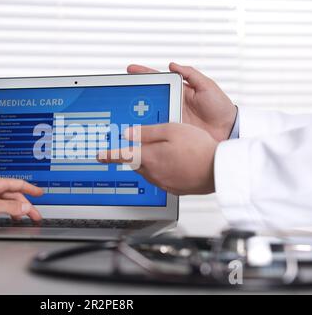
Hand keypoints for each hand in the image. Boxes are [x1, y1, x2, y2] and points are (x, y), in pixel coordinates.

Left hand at [0, 176, 43, 223]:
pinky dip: (6, 210)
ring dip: (16, 208)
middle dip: (26, 204)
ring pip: (6, 200)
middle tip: (35, 215)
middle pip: (14, 194)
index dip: (32, 189)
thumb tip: (26, 207)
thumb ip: (10, 207)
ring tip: (23, 218)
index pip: (20, 184)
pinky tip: (7, 216)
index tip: (41, 193)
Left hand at [98, 123, 217, 194]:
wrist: (218, 169)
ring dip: (149, 162)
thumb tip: (129, 134)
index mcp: (149, 157)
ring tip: (165, 152)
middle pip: (136, 163)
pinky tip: (175, 162)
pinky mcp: (173, 188)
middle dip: (136, 154)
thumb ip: (147, 132)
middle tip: (142, 146)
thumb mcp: (171, 130)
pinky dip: (161, 169)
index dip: (109, 155)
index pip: (122, 156)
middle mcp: (153, 173)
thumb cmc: (198, 149)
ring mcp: (163, 182)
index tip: (100, 156)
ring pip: (148, 170)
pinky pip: (160, 178)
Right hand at [127, 63, 236, 141]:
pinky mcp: (172, 131)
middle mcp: (172, 103)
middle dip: (134, 93)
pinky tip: (136, 127)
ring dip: (137, 111)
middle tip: (121, 91)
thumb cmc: (220, 107)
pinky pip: (157, 128)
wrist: (227, 129)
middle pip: (149, 97)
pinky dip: (147, 128)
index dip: (144, 74)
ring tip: (123, 108)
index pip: (158, 80)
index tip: (130, 69)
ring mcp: (171, 118)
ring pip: (150, 113)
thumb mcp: (207, 86)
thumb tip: (172, 65)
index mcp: (179, 90)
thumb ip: (190, 74)